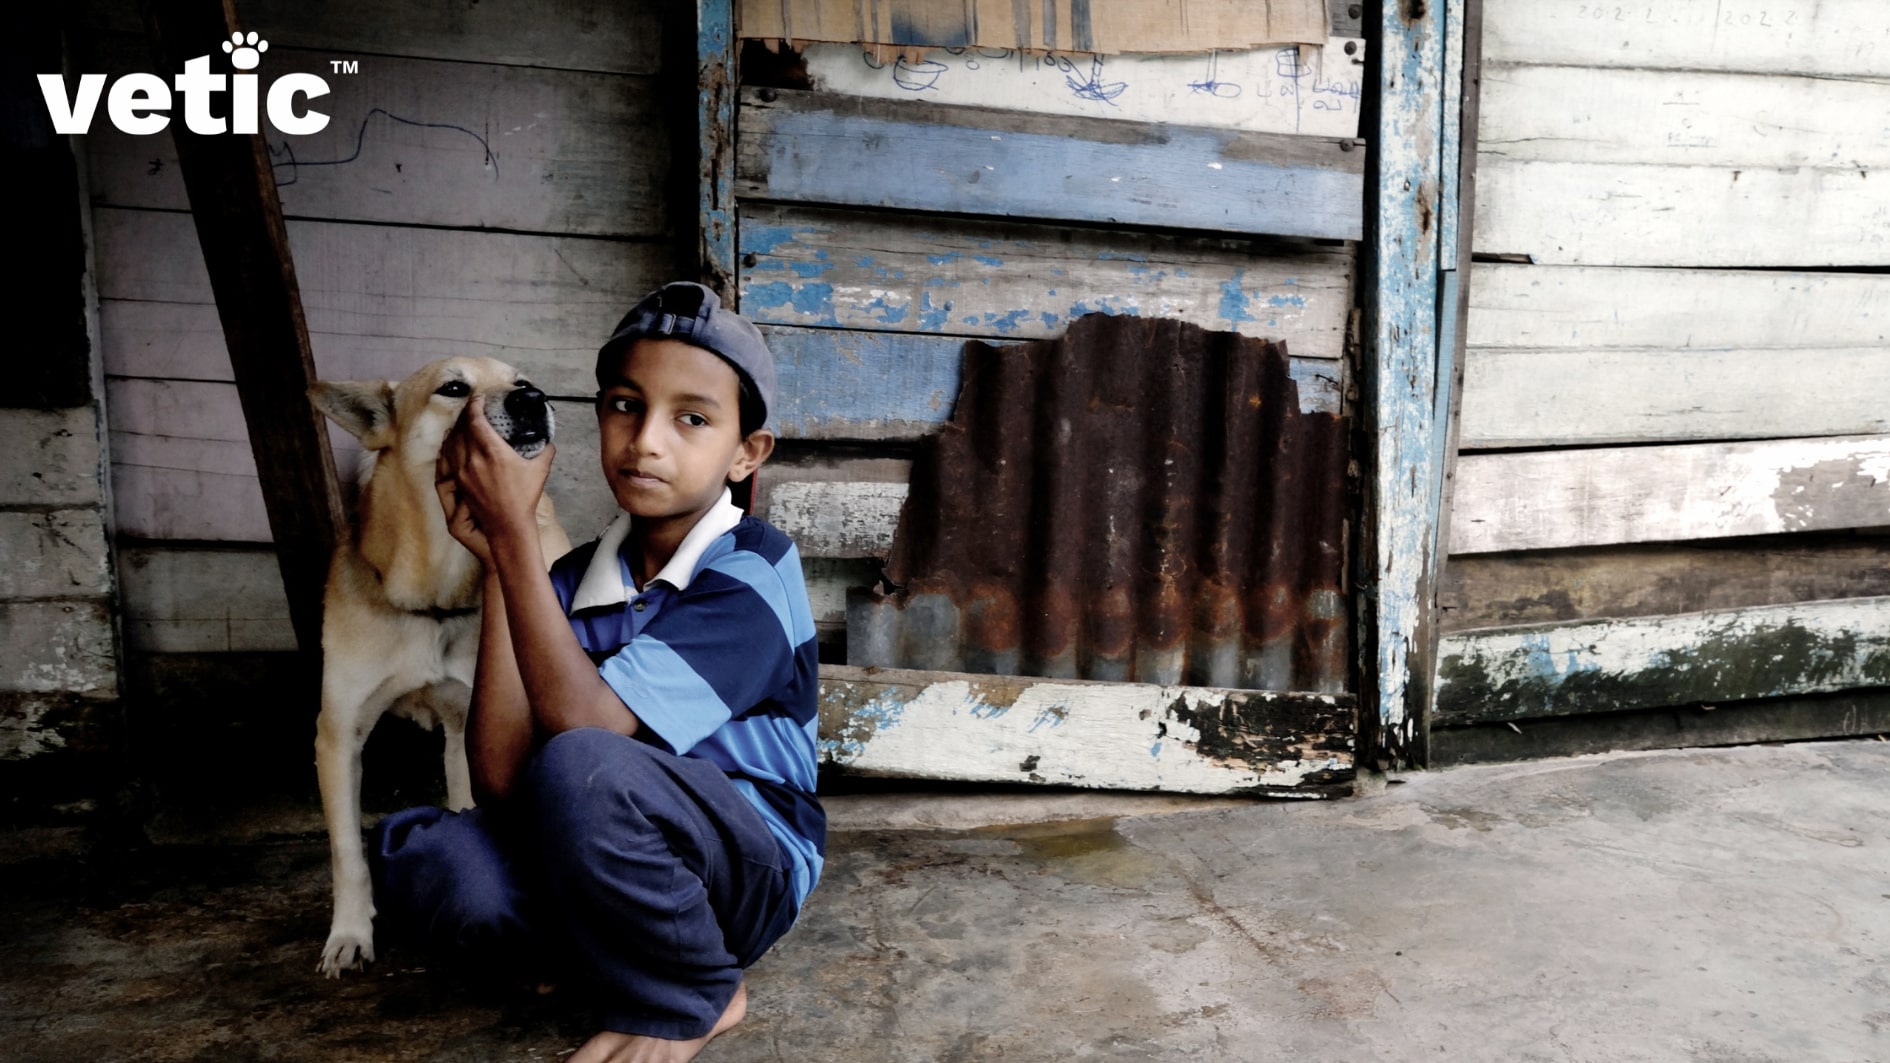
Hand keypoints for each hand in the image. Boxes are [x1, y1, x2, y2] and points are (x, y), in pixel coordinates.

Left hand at [435, 401, 554, 566]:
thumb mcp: (540, 471)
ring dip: (455, 429)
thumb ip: (545, 452)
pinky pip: (446, 458)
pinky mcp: (458, 482)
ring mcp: (462, 471)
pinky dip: (447, 446)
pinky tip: (449, 442)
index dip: (474, 406)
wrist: (508, 524)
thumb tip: (549, 443)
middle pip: (461, 428)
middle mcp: (473, 459)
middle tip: (471, 408)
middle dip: (465, 414)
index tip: (478, 399)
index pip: (475, 420)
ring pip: (451, 442)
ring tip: (460, 422)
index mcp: (493, 452)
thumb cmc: (524, 498)